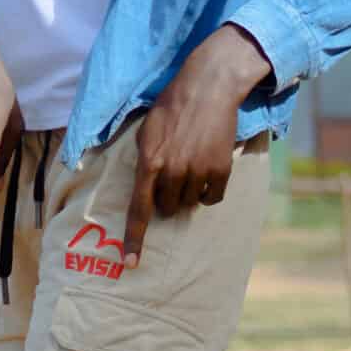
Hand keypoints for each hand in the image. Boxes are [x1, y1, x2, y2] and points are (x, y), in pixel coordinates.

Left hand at [122, 25, 274, 269]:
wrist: (208, 87)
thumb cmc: (172, 106)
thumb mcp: (146, 130)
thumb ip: (144, 160)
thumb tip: (142, 187)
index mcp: (149, 161)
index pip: (139, 208)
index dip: (135, 238)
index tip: (130, 263)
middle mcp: (172, 171)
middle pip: (167, 207)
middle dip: (167, 196)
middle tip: (173, 171)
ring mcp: (198, 171)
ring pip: (189, 203)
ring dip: (188, 192)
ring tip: (191, 163)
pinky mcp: (220, 170)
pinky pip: (212, 198)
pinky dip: (209, 191)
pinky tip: (208, 170)